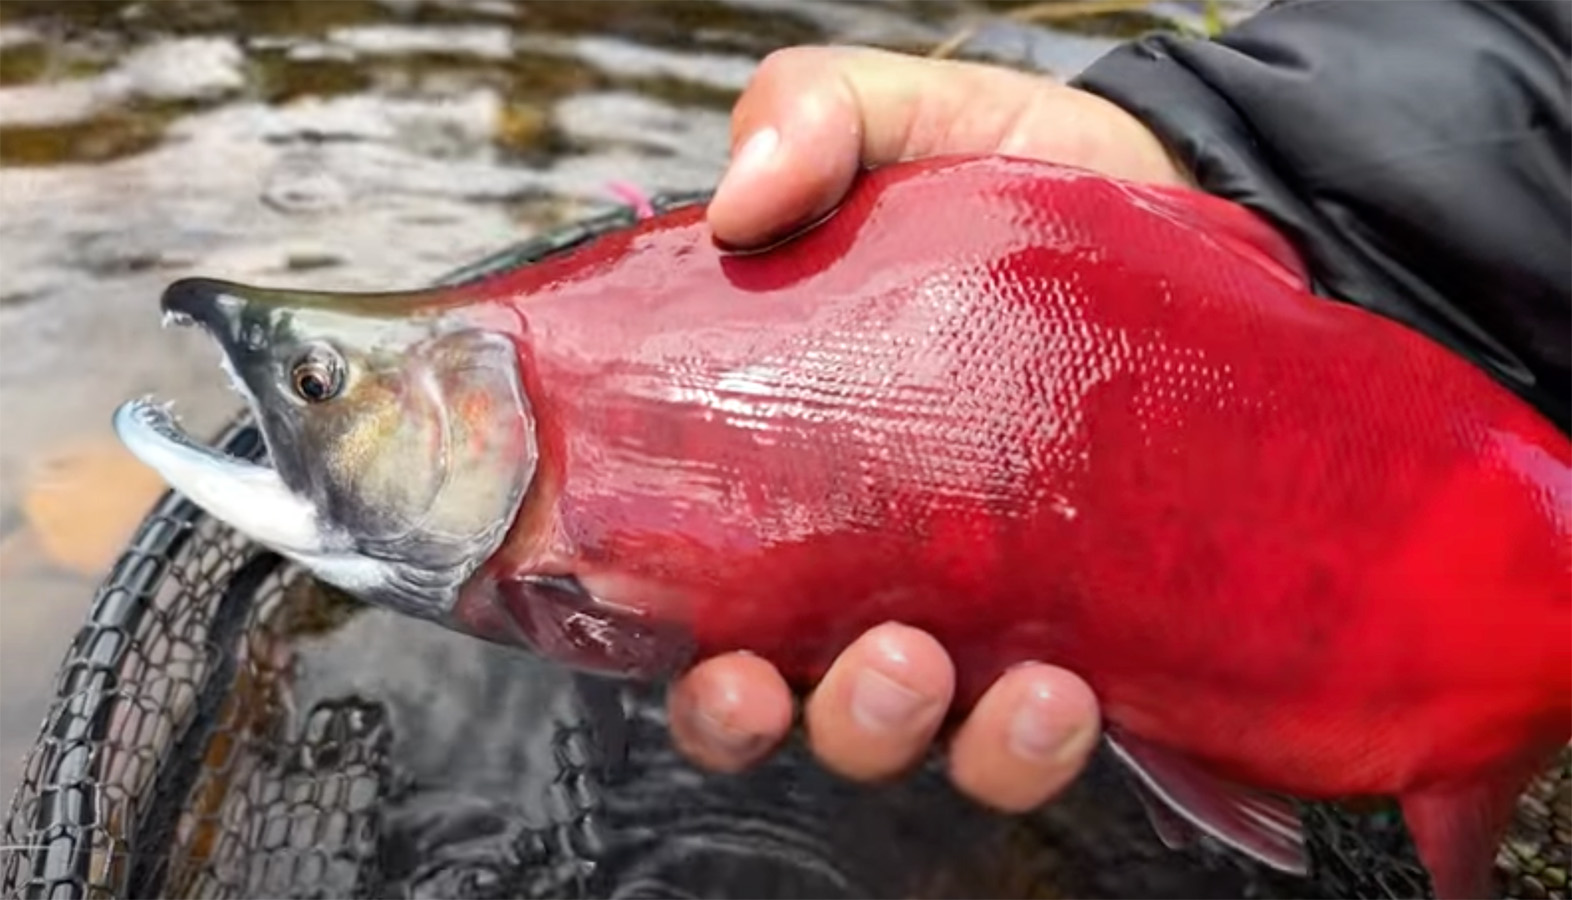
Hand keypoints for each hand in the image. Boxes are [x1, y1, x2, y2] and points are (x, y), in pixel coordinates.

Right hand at [670, 46, 1182, 812]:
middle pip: (800, 708)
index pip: (706, 608)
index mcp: (798, 476)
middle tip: (851, 662)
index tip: (711, 660)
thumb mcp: (917, 123)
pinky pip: (1044, 742)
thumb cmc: (1036, 187)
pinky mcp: (1094, 638)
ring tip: (960, 672)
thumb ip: (813, 120)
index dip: (693, 672)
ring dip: (915, 733)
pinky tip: (1066, 690)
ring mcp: (986, 617)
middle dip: (810, 719)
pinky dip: (1036, 746)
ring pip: (919, 741)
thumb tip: (739, 200)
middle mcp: (878, 571)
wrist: (1207, 217)